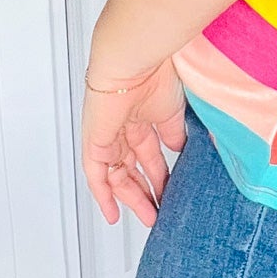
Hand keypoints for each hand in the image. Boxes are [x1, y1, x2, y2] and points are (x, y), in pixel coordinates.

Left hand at [81, 60, 186, 226]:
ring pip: (118, 174)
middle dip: (147, 190)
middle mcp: (124, 126)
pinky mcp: (95, 142)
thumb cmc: (157, 74)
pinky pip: (97, 175)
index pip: (149, 152)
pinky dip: (104, 195)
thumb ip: (176, 134)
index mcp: (144, 115)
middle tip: (160, 210)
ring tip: (148, 215)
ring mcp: (109, 135)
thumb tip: (181, 152)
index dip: (159, 173)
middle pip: (133, 166)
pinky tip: (113, 213)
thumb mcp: (174, 111)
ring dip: (133, 196)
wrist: (135, 62)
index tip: (169, 190)